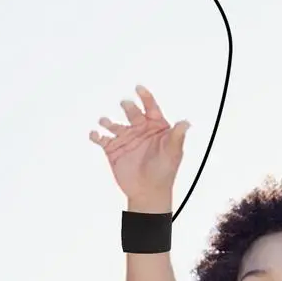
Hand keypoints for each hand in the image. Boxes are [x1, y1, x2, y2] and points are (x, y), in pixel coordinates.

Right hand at [90, 86, 189, 209]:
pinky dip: (96, 135)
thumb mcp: (173, 152)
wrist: (148, 191)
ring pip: (114, 124)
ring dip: (108, 121)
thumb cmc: (164, 172)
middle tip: (126, 104)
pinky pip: (102, 139)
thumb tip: (186, 122)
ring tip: (105, 121)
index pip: (151, 108)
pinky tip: (95, 134)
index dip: (146, 97)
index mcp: (155, 127)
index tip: (139, 89)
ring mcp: (126, 139)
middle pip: (132, 113)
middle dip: (129, 107)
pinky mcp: (113, 150)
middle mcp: (139, 130)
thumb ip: (177, 136)